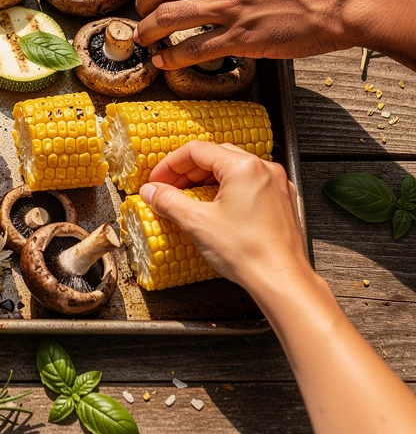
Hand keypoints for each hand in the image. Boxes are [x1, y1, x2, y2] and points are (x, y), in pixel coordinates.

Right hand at [140, 140, 306, 289]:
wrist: (282, 282)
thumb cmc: (249, 253)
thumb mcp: (197, 223)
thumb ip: (169, 201)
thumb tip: (151, 192)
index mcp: (243, 167)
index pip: (196, 150)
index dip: (170, 165)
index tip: (158, 180)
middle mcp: (264, 169)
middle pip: (215, 156)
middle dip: (187, 171)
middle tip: (169, 188)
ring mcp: (277, 185)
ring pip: (233, 170)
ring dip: (207, 180)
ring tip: (190, 199)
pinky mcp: (283, 202)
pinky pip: (250, 185)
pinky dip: (229, 190)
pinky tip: (216, 208)